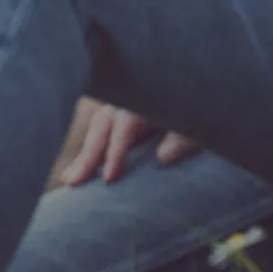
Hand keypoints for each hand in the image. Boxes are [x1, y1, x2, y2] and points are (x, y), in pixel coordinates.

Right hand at [58, 100, 199, 185]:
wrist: (202, 89)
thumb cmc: (203, 109)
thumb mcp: (200, 124)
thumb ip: (184, 139)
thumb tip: (162, 158)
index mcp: (148, 98)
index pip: (124, 124)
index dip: (116, 151)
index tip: (109, 177)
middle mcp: (131, 99)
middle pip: (104, 124)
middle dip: (88, 154)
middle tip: (72, 182)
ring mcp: (125, 105)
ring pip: (99, 127)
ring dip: (85, 155)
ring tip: (70, 182)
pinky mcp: (124, 116)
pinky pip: (103, 131)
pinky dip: (91, 152)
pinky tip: (78, 173)